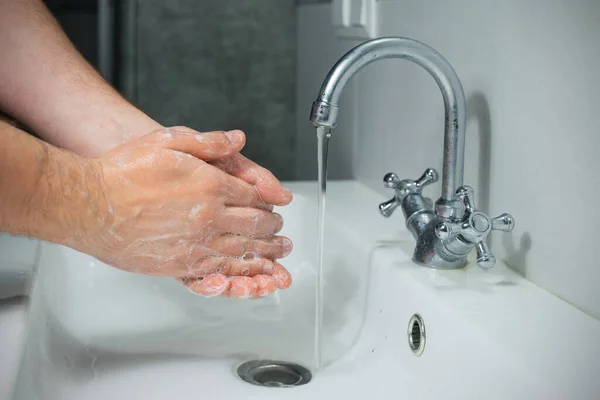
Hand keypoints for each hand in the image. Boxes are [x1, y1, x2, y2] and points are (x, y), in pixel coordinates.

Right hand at [78, 127, 292, 298]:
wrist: (89, 205)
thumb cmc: (123, 172)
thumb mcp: (168, 141)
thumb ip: (208, 142)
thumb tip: (237, 139)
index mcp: (211, 186)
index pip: (253, 198)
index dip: (268, 204)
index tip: (274, 207)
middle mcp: (209, 218)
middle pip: (254, 227)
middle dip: (273, 231)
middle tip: (282, 236)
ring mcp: (195, 244)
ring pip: (242, 253)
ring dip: (264, 255)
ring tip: (277, 258)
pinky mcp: (178, 265)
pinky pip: (218, 272)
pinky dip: (239, 274)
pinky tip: (247, 274)